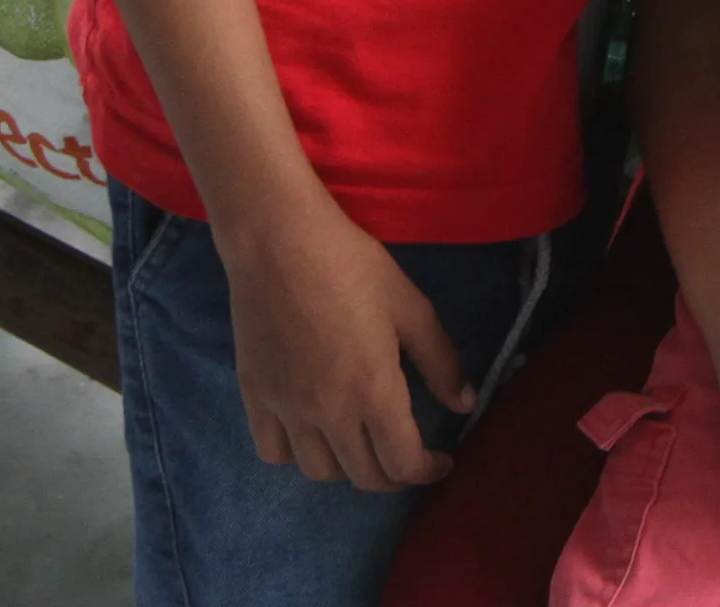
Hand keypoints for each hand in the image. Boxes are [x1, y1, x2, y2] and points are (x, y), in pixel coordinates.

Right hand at [215, 194, 468, 490]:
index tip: (442, 462)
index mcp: (373, 392)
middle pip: (364, 476)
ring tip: (363, 444)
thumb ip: (440, 360)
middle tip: (409, 456)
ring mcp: (286, 409)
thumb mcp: (411, 307)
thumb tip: (464, 404)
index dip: (427, 471)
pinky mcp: (254, 397)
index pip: (403, 464)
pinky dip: (297, 454)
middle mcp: (328, 413)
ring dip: (348, 468)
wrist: (279, 242)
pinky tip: (313, 432)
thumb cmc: (352, 266)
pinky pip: (273, 451)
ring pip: (319, 471)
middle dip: (395, 475)